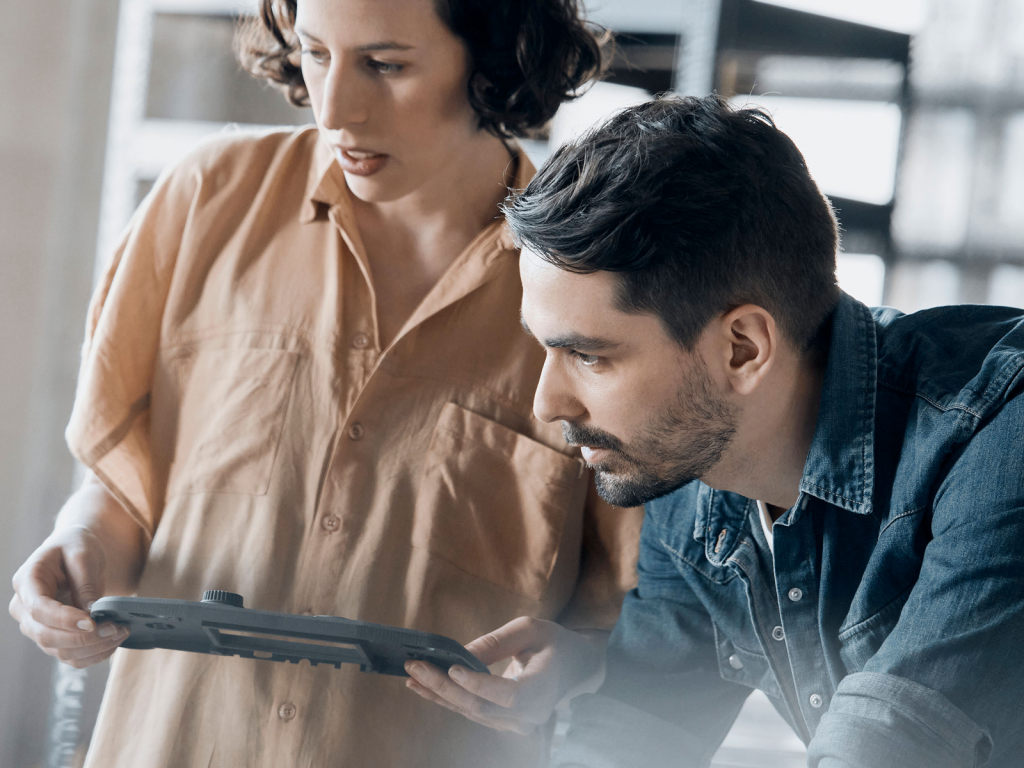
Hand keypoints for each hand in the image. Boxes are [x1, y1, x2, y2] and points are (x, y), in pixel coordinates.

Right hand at [10, 524, 128, 668]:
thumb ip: (85, 583)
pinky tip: (114, 643)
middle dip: (83, 637)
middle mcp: (24, 608)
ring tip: (121, 632)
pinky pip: (69, 655)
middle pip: (46, 635)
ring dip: (92, 648)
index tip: (92, 622)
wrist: (74, 553)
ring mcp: (35, 626)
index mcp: (26, 581)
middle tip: (116, 628)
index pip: (39, 608)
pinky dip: (92, 654)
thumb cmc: (76, 546)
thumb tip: (91, 613)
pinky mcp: (52, 637)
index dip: (64, 619)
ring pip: (59, 650)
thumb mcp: (83, 554)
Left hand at [404, 616, 606, 733]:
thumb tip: (460, 654)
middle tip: (416, 667)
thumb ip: (498, 642)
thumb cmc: (554, 643)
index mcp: (544, 688)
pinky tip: (424, 687)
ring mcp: (517, 724)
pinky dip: (447, 698)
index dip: (479, 685)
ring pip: (472, 713)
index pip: (509, 695)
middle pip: (481, 708)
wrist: (575, 668)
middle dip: (444, 687)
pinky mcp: (504, 723)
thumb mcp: (531, 629)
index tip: (453, 667)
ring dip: (439, 694)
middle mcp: (531, 714)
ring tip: (412, 675)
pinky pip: (472, 713)